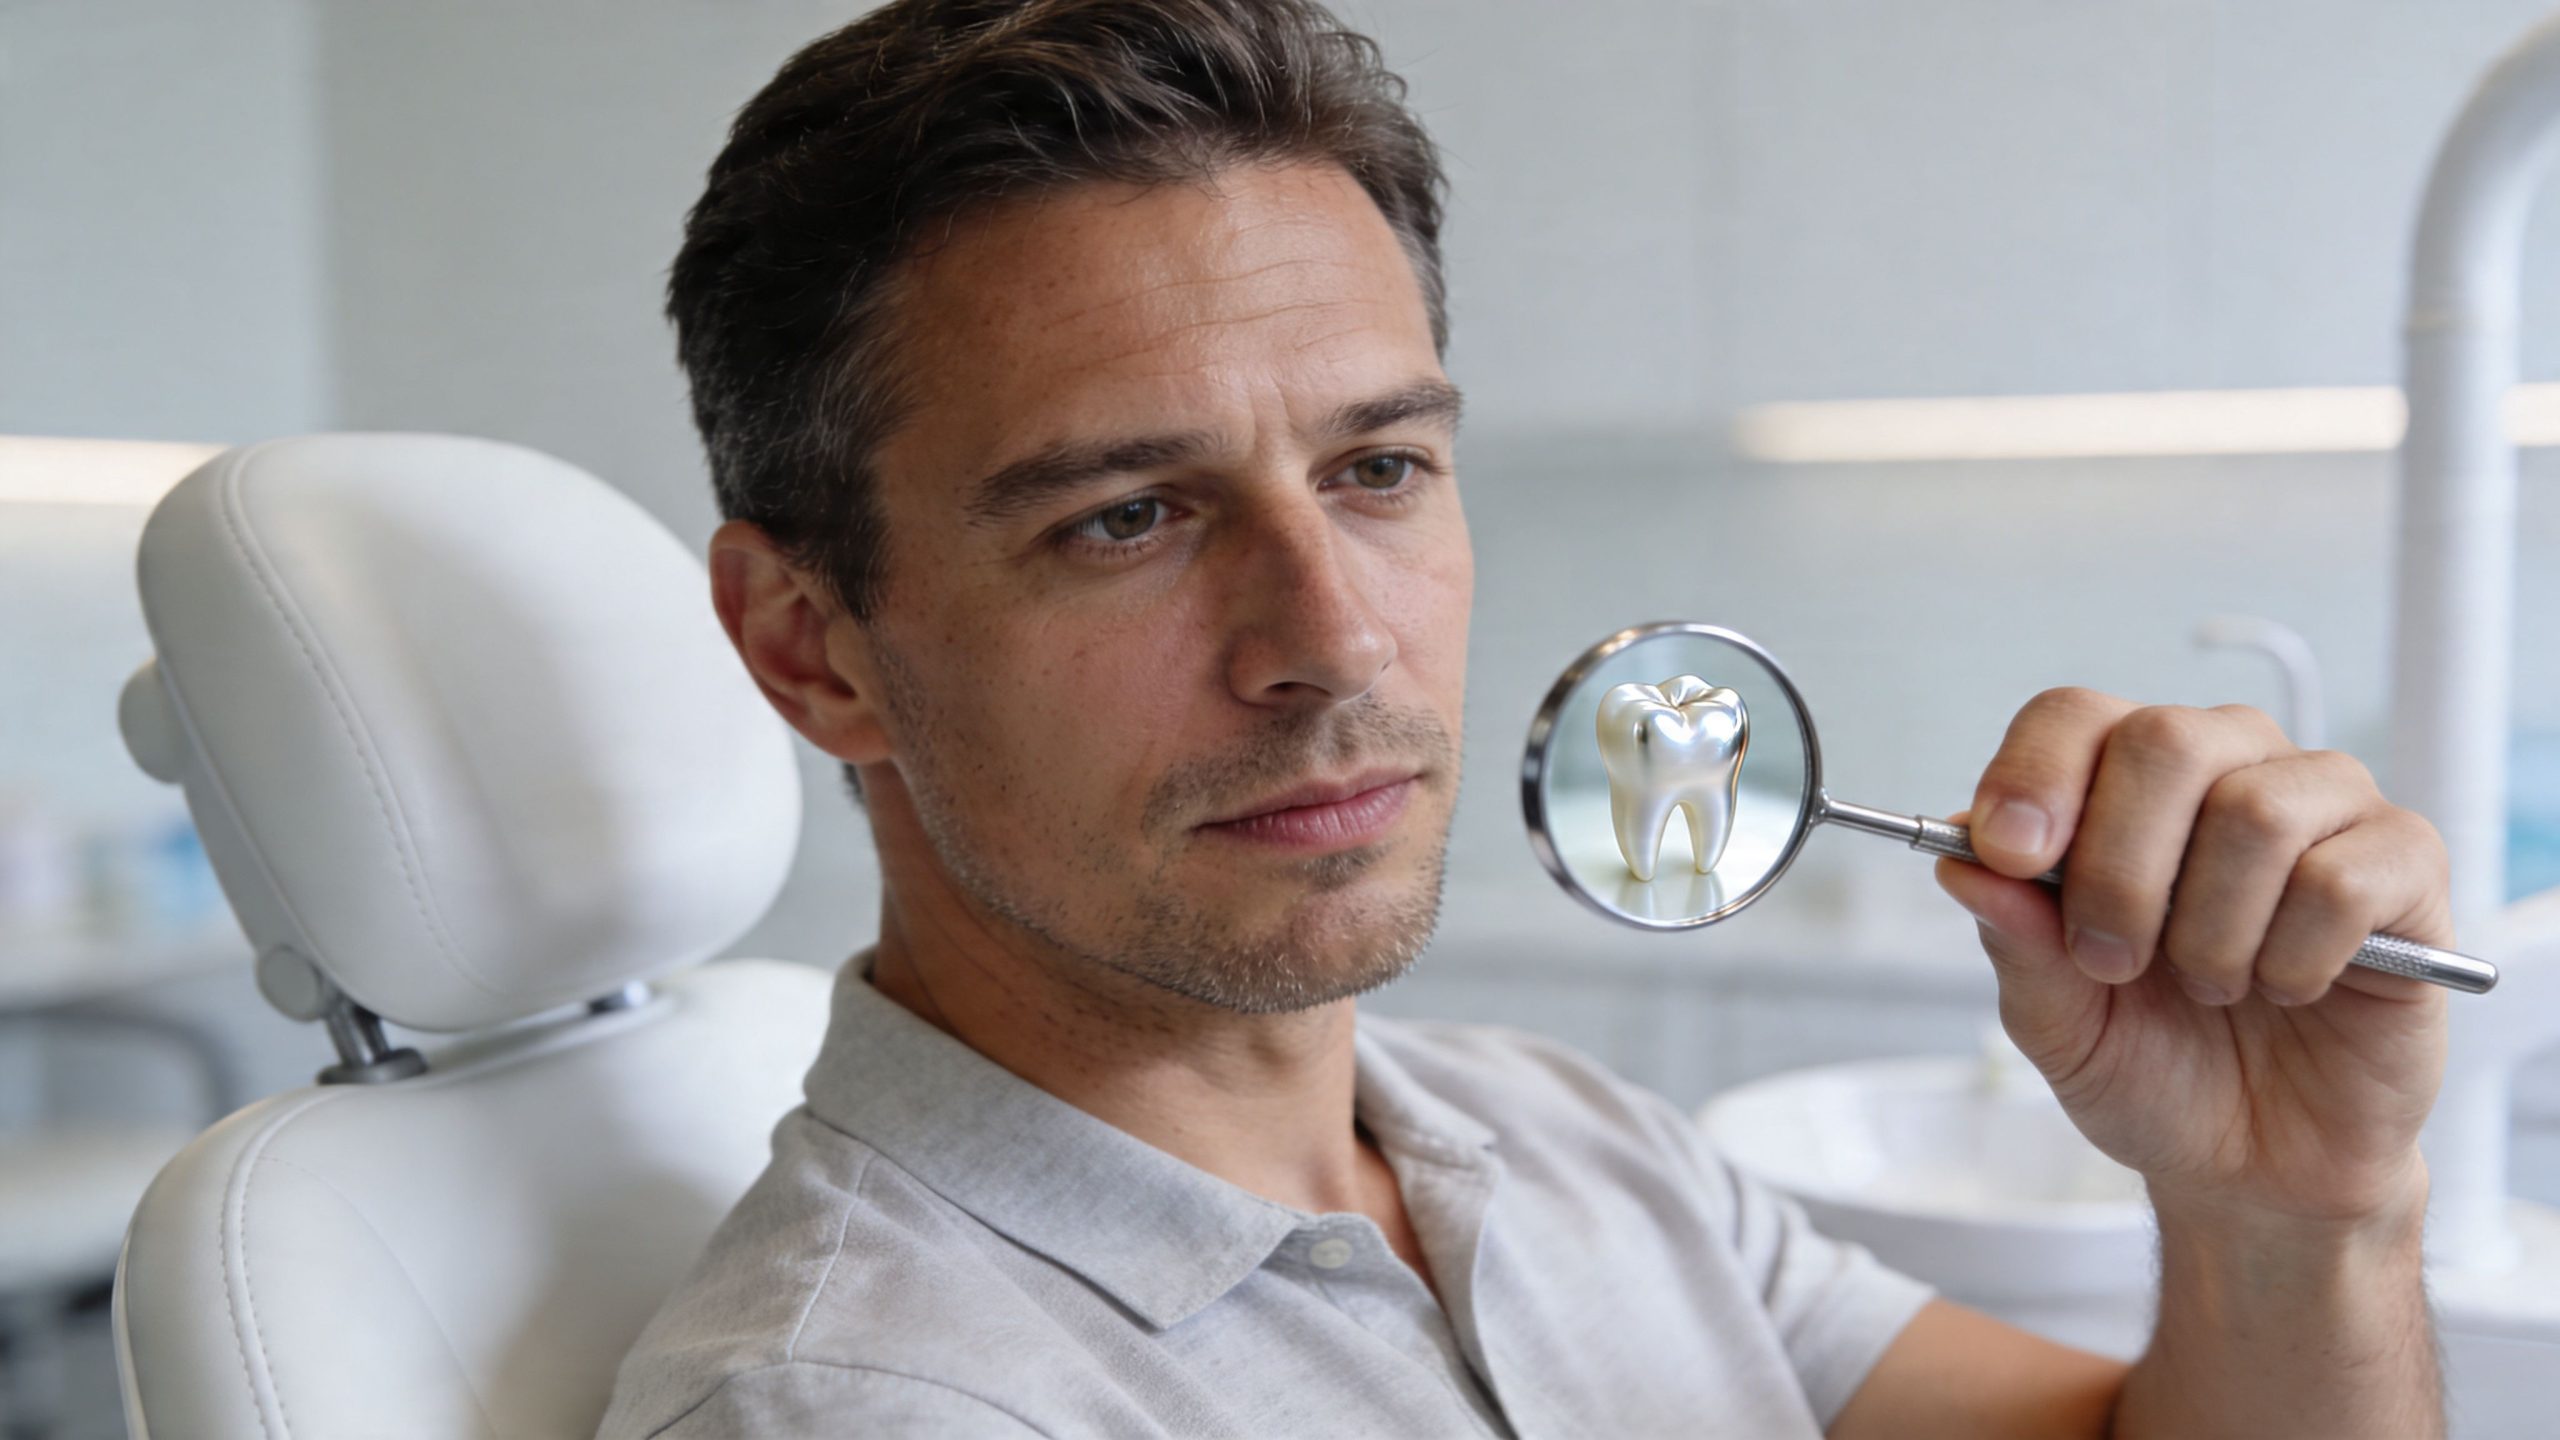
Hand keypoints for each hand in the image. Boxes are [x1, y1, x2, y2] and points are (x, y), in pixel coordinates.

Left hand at [1935, 689, 2450, 1225]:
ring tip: (2210, 985)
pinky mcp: (2406, 866)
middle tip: (2112, 962)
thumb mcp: (2057, 1023)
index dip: (2034, 774)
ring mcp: (2325, 807)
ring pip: (2255, 812)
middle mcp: (2229, 767)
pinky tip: (2286, 989)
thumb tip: (1965, 865)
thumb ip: (2015, 941)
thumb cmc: (2156, 1070)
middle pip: (2166, 741)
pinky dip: (2293, 959)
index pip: (2073, 716)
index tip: (2010, 856)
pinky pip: (2342, 880)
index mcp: (2127, 782)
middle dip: (2119, 871)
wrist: (2259, 1164)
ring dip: (2210, 932)